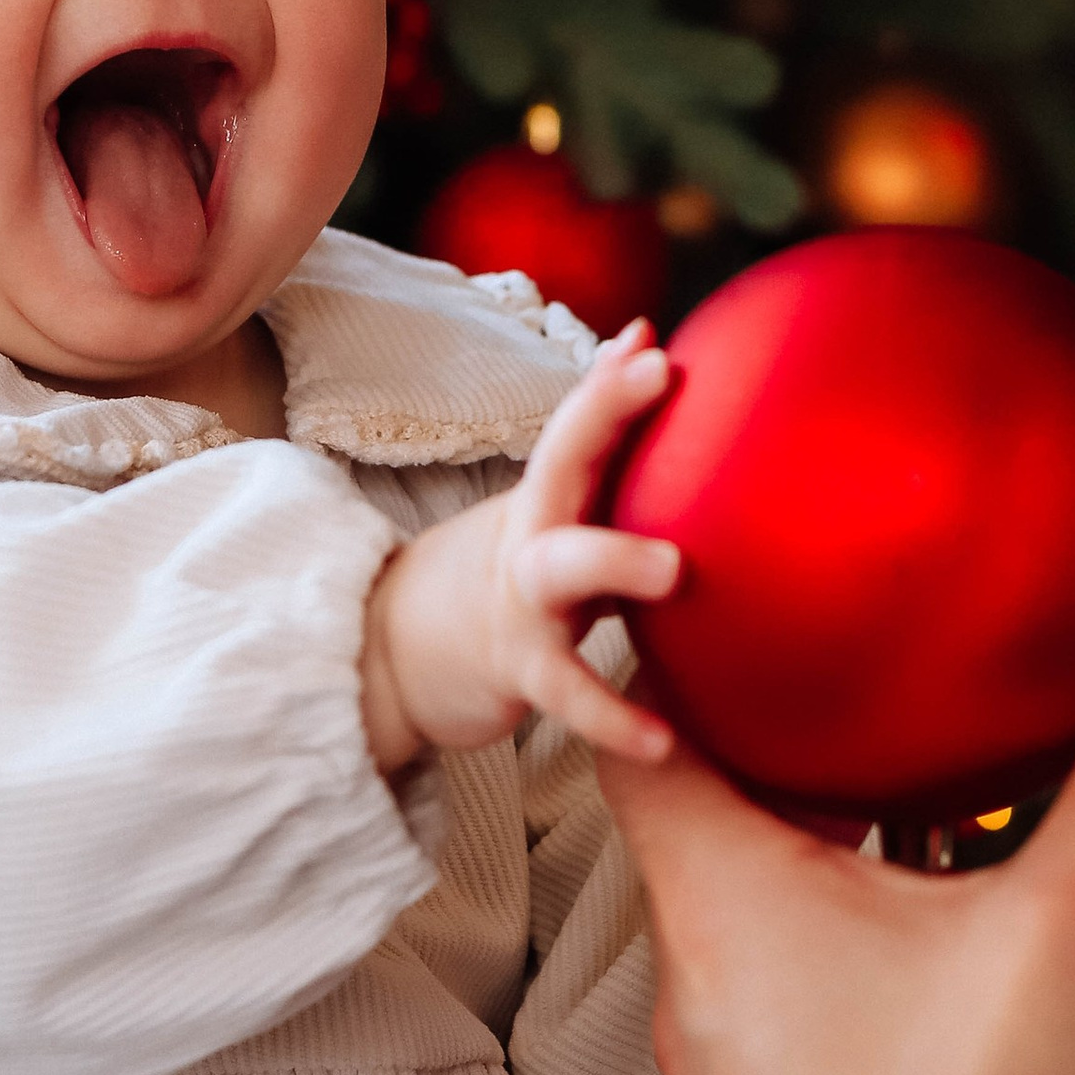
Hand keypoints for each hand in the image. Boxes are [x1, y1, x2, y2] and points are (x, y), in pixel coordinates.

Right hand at [361, 324, 678, 774]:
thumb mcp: (551, 501)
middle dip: (602, 412)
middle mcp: (531, 532)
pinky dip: (612, 718)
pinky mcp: (519, 669)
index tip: (655, 344)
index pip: (578, 421)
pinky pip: (568, 694)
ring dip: (613, 558)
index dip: (612, 379)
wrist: (398, 654)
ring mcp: (522, 600)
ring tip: (676, 569)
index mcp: (548, 494)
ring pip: (559, 570)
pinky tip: (664, 740)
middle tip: (656, 375)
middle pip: (558, 458)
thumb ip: (602, 431)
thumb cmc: (508, 569)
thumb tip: (646, 333)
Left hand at [601, 636, 1074, 1074]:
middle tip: (850, 683)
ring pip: (755, 934)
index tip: (709, 591)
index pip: (634, 730)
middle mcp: (696, 985)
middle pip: (704, 824)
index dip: (658, 648)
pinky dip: (847, 975)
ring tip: (913, 815)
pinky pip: (792, 1028)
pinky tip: (941, 978)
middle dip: (777, 753)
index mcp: (720, 899)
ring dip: (820, 872)